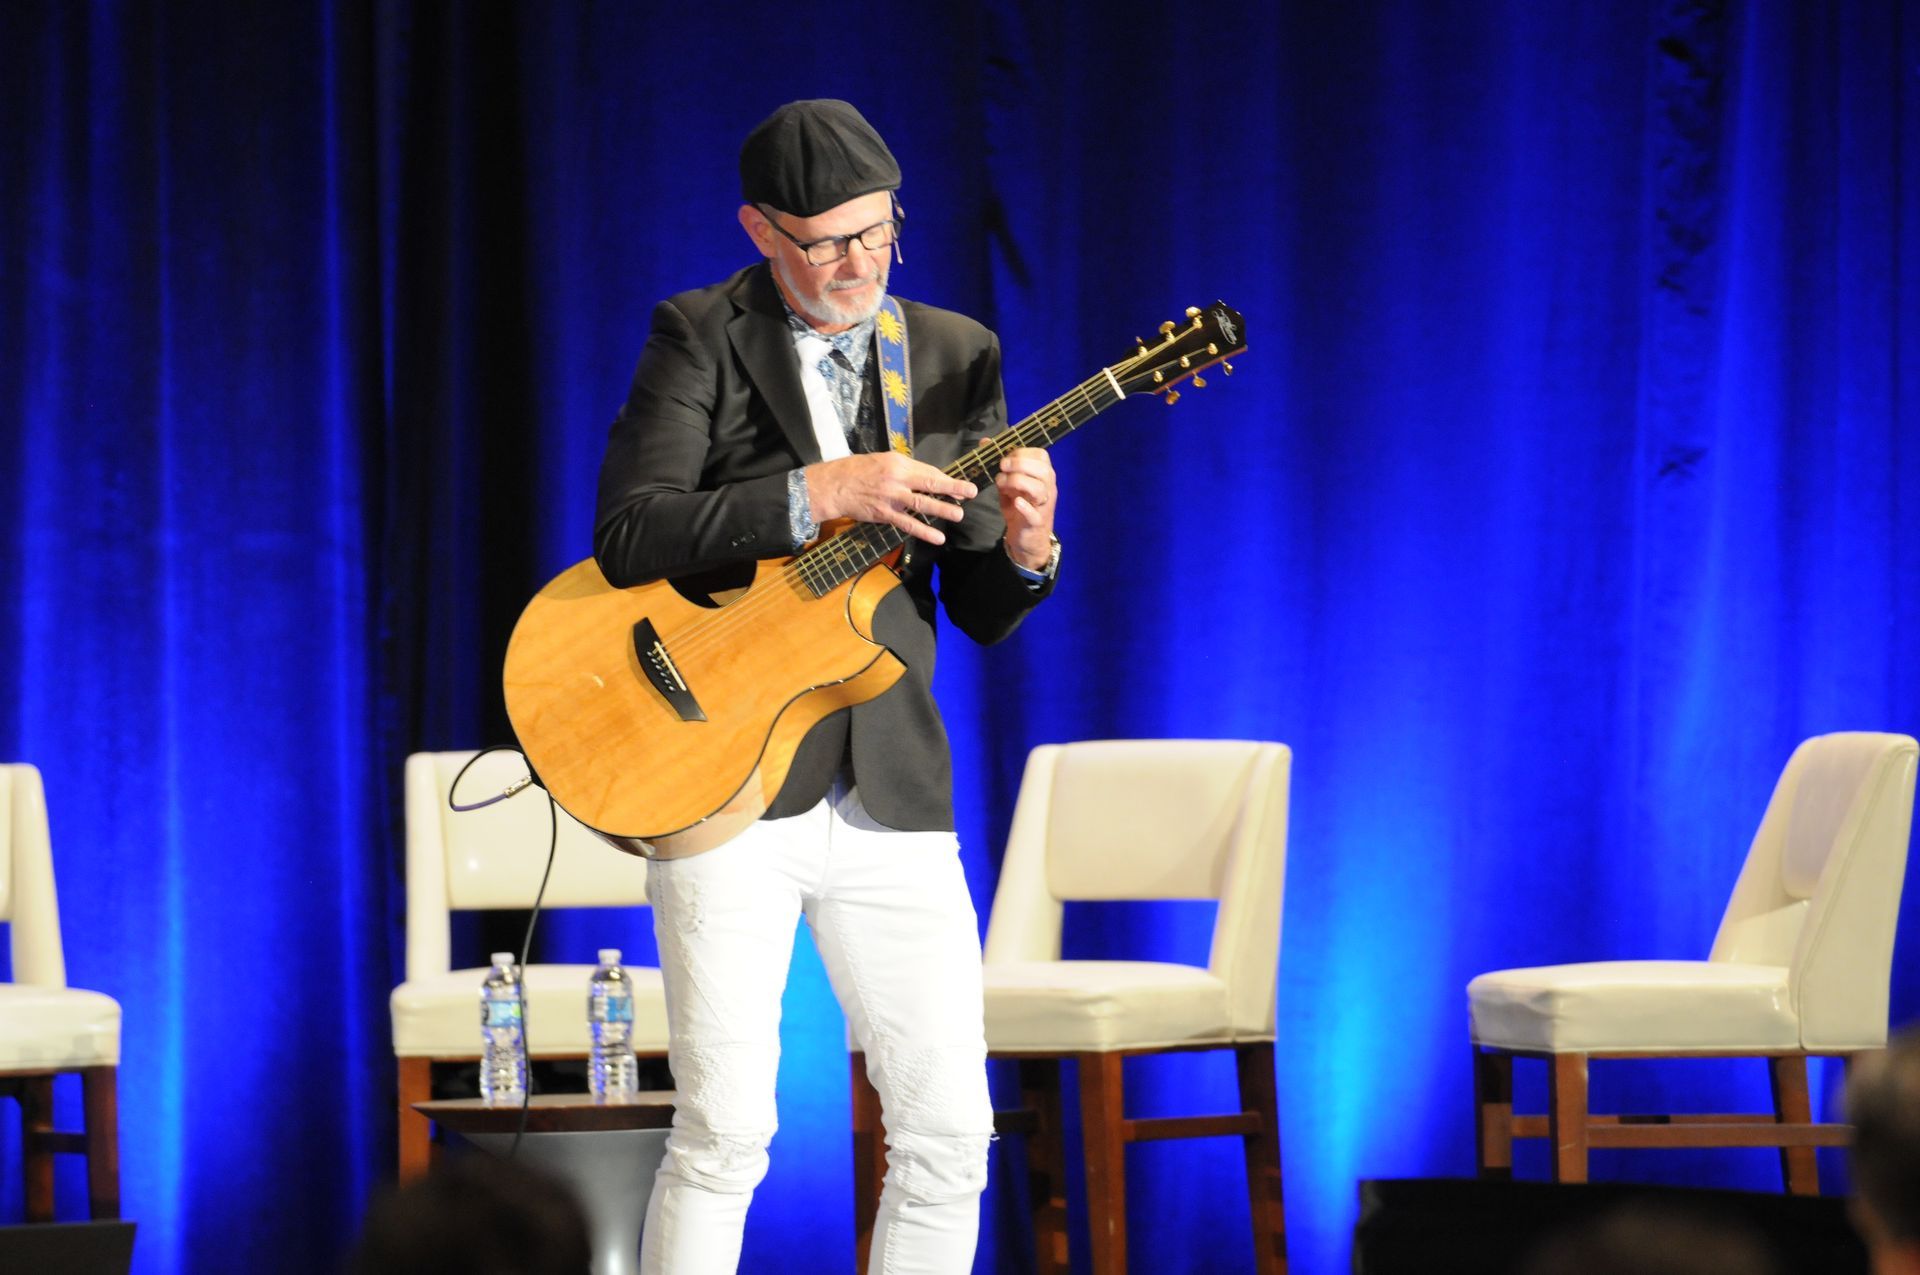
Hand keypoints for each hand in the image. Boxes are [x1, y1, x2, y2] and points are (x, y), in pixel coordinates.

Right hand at [805, 453, 978, 545]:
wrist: (835, 486)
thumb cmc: (858, 470)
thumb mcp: (883, 460)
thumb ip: (904, 469)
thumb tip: (926, 477)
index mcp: (898, 463)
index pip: (928, 471)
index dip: (946, 478)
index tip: (961, 484)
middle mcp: (897, 479)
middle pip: (930, 483)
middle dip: (953, 488)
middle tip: (971, 493)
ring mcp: (891, 498)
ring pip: (922, 504)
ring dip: (942, 509)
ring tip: (959, 514)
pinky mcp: (885, 514)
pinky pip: (907, 524)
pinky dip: (923, 531)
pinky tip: (937, 537)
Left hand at [995, 447, 1056, 569]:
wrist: (1027, 538)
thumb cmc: (1019, 506)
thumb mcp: (1009, 483)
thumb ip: (1000, 465)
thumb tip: (985, 442)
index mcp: (1043, 475)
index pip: (1041, 456)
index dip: (1022, 452)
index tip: (1004, 457)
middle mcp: (1048, 488)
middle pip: (1043, 470)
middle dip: (1020, 464)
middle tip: (1001, 467)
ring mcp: (1044, 505)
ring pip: (1040, 489)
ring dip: (1018, 482)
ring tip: (1001, 484)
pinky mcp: (1036, 522)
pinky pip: (1035, 514)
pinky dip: (1026, 507)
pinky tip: (1016, 502)